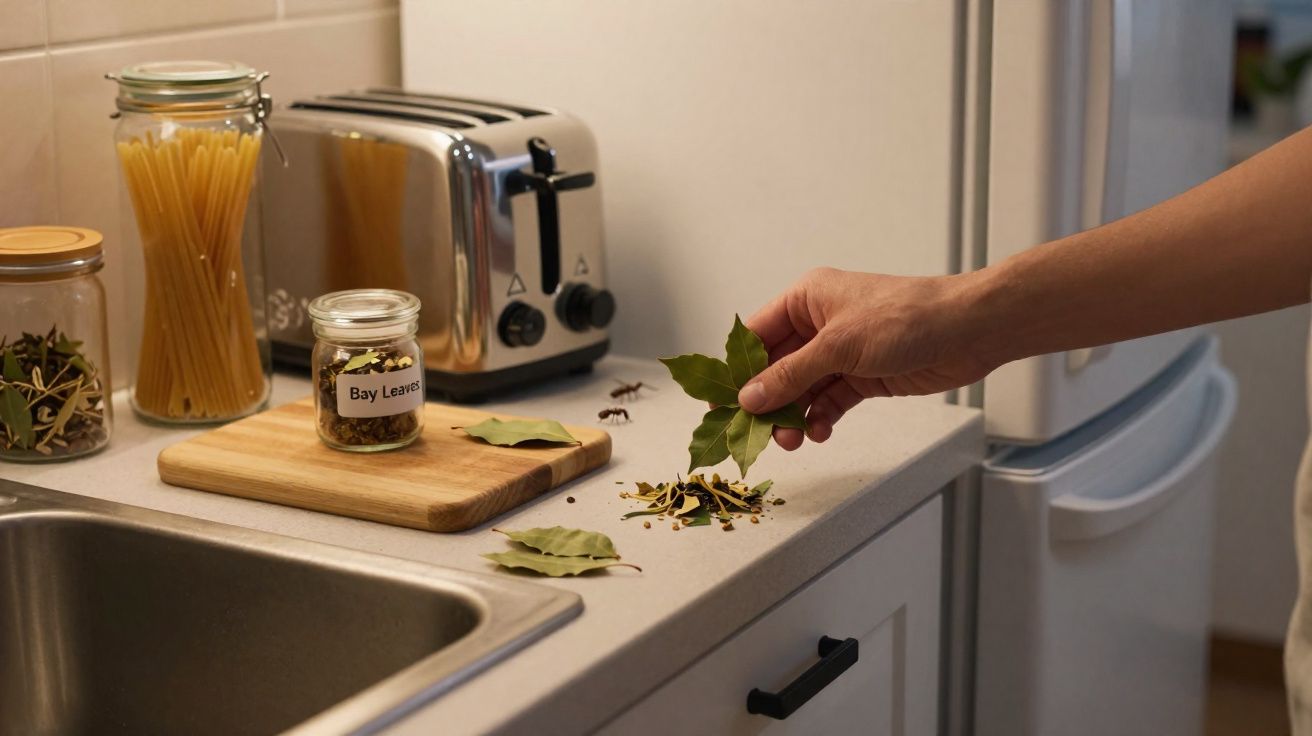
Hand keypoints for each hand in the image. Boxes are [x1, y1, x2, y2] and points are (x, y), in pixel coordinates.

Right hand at [738, 267, 997, 449]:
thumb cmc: (906, 318)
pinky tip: (817, 433)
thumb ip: (791, 375)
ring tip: (791, 439)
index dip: (737, 369)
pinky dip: (820, 418)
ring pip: (802, 389)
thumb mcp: (838, 346)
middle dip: (767, 400)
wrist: (967, 331)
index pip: (756, 336)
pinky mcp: (862, 375)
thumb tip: (749, 397)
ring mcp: (841, 352)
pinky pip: (829, 401)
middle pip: (776, 367)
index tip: (720, 402)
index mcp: (806, 300)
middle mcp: (819, 324)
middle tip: (757, 432)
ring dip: (793, 415)